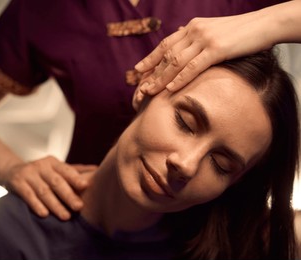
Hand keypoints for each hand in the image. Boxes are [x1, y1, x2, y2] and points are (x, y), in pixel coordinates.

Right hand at [3, 156, 96, 219]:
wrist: (12, 171)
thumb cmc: (41, 173)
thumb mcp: (55, 168)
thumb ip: (75, 171)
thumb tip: (96, 170)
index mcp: (53, 162)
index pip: (66, 170)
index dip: (75, 178)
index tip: (86, 186)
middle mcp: (41, 166)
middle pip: (56, 182)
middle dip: (68, 195)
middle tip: (78, 207)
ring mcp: (28, 174)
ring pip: (43, 191)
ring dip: (55, 205)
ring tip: (65, 216)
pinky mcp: (17, 183)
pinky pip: (28, 195)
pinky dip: (36, 205)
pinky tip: (45, 214)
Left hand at [135, 12, 273, 93]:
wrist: (265, 24)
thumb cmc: (240, 32)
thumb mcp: (214, 32)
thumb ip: (197, 40)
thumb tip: (185, 45)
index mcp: (192, 27)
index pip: (165, 44)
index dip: (150, 58)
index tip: (138, 70)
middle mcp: (194, 30)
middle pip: (167, 55)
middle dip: (152, 73)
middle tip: (141, 88)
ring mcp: (205, 39)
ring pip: (176, 62)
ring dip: (161, 79)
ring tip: (149, 92)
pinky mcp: (217, 48)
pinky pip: (193, 66)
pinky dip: (180, 78)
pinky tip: (171, 89)